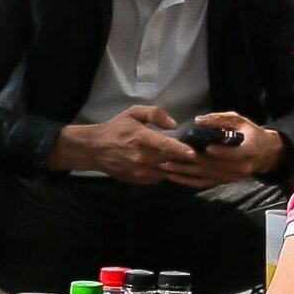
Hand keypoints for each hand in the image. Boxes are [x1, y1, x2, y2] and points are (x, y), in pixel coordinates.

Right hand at [47, 105, 196, 181]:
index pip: (165, 146)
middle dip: (184, 159)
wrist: (95, 149)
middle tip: (199, 155)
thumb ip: (155, 114)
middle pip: (170, 161)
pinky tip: (172, 167)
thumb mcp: (133, 112)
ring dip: (177, 168)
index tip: (194, 152)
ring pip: (166, 172)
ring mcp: (140, 171)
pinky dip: (167, 173)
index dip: (181, 150)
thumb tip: (174, 125)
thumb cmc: (117, 128)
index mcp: (141, 138)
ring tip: (189, 162)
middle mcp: (142, 157)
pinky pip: (159, 178)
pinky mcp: (139, 180)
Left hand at [160, 113, 285, 187]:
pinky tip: (174, 177)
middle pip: (214, 166)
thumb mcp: (239, 121)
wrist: (262, 154)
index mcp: (248, 150)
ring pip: (206, 176)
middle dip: (191, 161)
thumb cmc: (249, 133)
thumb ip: (220, 120)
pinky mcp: (223, 182)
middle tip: (170, 155)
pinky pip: (204, 183)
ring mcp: (231, 177)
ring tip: (166, 166)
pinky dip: (188, 181)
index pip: (234, 154)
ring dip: (185, 172)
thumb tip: (198, 121)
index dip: (221, 152)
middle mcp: (240, 168)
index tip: (206, 147)